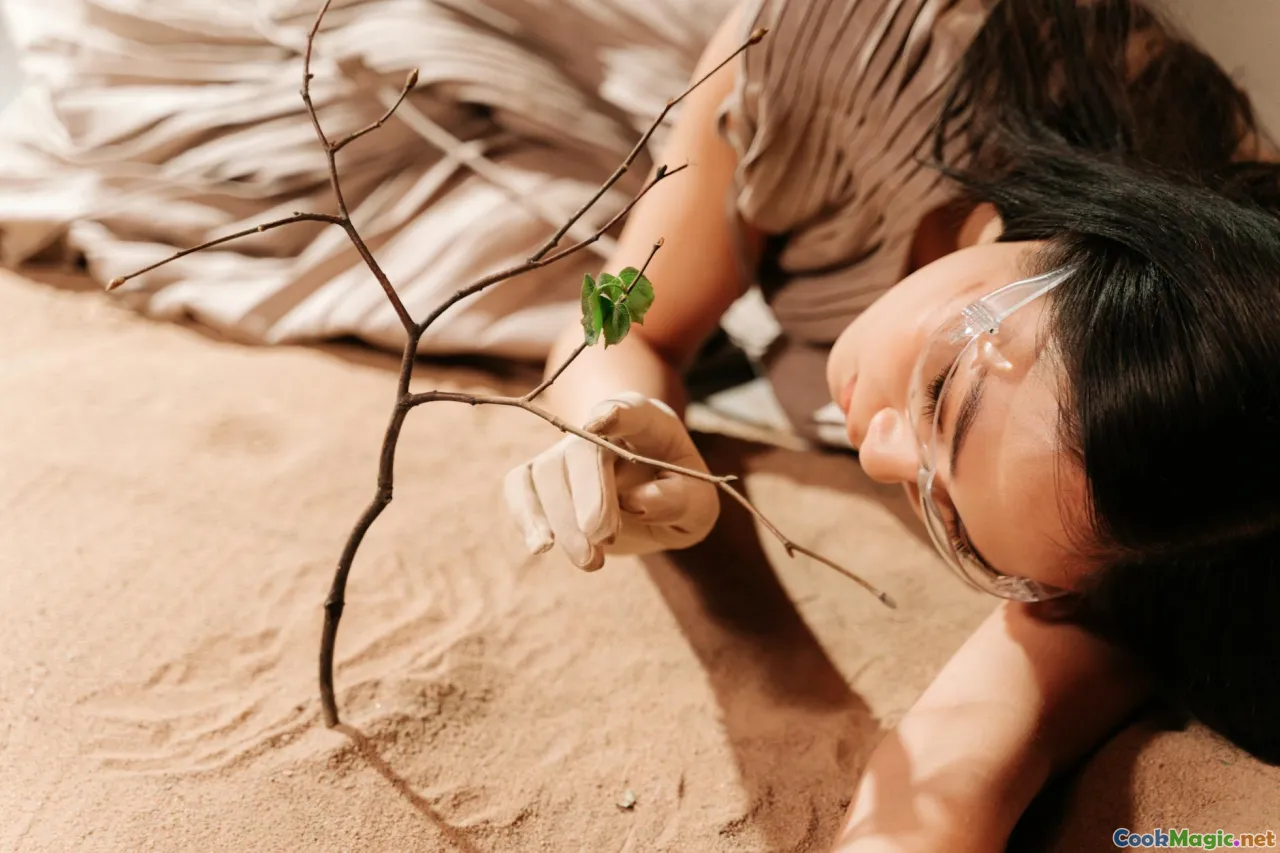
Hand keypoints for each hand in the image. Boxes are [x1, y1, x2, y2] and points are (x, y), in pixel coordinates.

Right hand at [504, 392, 719, 569]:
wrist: (650, 494)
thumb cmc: (679, 494)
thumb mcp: (699, 503)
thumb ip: (678, 499)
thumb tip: (638, 501)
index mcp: (648, 422)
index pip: (632, 409)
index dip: (616, 413)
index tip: (604, 421)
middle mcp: (601, 427)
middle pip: (581, 449)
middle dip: (589, 494)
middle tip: (604, 539)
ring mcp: (567, 449)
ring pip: (548, 472)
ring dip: (563, 521)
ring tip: (591, 562)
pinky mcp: (542, 475)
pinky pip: (519, 485)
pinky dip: (526, 515)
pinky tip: (541, 546)